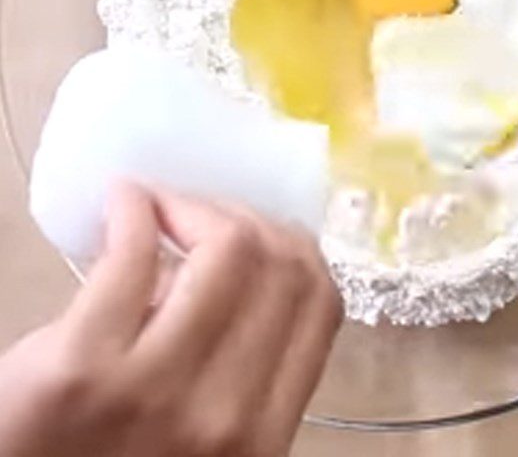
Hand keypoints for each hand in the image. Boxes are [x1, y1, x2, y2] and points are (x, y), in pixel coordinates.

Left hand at [0, 184, 341, 456]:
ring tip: (160, 209)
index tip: (251, 234)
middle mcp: (226, 417)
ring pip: (229, 246)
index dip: (290, 248)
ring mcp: (155, 392)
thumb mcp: (204, 436)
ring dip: (194, 206)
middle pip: (282, 264)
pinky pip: (135, 252)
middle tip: (199, 214)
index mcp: (264, 434)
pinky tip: (124, 204)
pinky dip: (135, 208)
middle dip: (244, 218)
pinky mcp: (78, 370)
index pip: (320, 302)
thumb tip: (225, 258)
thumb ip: (236, 363)